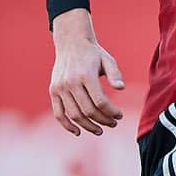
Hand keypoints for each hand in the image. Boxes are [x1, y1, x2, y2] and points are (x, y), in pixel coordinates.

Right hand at [48, 10, 125, 135]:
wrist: (71, 43)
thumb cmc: (93, 54)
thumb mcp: (108, 60)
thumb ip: (115, 74)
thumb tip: (121, 88)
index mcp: (86, 74)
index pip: (100, 101)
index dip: (111, 112)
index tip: (119, 115)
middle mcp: (71, 82)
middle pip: (88, 110)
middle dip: (103, 120)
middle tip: (113, 123)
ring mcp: (60, 88)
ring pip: (74, 115)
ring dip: (88, 126)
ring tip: (100, 130)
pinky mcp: (53, 91)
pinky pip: (58, 113)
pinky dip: (67, 125)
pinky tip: (78, 132)